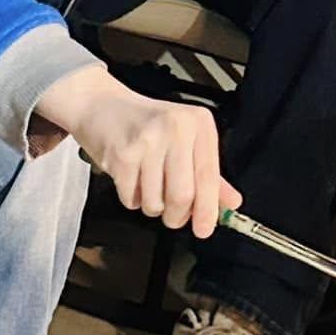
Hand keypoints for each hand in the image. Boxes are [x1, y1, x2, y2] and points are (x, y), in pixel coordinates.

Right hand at [33, 63, 239, 238]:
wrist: (102, 105)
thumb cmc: (147, 124)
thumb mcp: (185, 140)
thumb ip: (210, 174)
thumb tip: (233, 203)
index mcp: (199, 123)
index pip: (209, 177)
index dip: (207, 210)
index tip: (204, 229)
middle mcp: (175, 127)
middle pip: (183, 195)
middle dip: (177, 216)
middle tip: (173, 217)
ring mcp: (147, 140)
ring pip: (155, 202)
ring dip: (152, 206)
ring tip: (147, 186)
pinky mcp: (122, 154)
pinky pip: (131, 199)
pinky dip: (132, 199)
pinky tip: (130, 179)